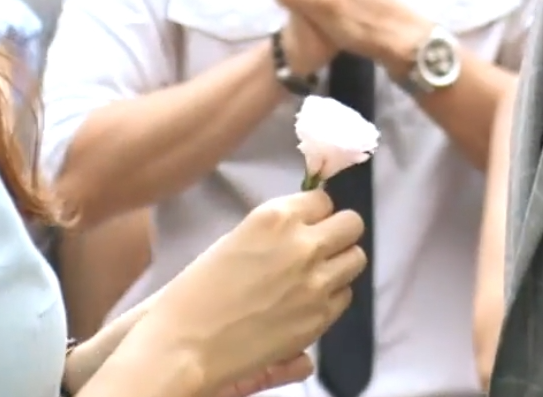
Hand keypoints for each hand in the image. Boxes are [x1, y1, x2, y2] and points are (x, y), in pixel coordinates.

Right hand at [136, 189, 365, 392]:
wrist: (187, 342)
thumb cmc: (198, 290)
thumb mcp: (237, 239)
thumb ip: (277, 229)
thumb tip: (306, 224)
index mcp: (276, 218)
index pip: (323, 200)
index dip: (315, 214)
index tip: (306, 225)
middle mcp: (304, 244)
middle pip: (351, 225)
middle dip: (338, 233)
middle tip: (320, 248)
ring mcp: (316, 282)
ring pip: (356, 259)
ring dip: (338, 264)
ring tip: (315, 276)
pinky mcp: (320, 317)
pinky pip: (344, 296)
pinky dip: (331, 297)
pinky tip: (306, 303)